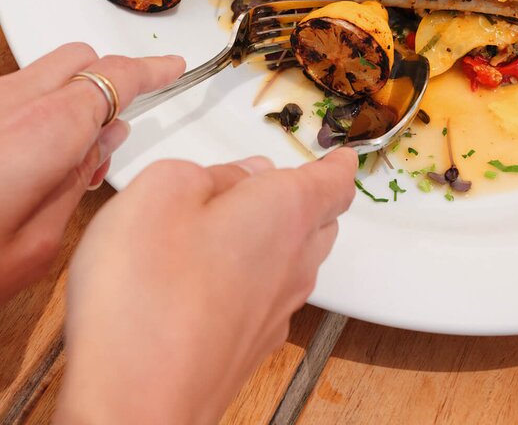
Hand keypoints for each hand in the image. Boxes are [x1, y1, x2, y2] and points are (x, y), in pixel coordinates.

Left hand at [0, 43, 184, 298]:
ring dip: (69, 93)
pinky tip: (29, 153)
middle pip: (78, 57)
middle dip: (109, 78)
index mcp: (42, 132)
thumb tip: (105, 138)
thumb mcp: (36, 245)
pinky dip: (35, 105)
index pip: (113, 77)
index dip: (151, 69)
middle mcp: (6, 104)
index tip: (171, 66)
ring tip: (71, 150)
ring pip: (42, 70)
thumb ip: (78, 179)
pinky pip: (10, 90)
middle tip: (119, 123)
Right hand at [56, 148, 356, 424]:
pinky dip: (259, 275)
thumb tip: (237, 175)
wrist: (135, 402)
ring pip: (299, 261)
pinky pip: (273, 296)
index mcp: (284, 211)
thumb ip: (208, 172)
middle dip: (310, 198)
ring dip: (283, 237)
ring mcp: (276, 310)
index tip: (342, 156)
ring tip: (246, 222)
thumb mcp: (163, 190)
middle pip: (322, 222)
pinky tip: (222, 276)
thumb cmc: (147, 294)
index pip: (334, 181)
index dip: (339, 164)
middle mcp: (293, 262)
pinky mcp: (251, 345)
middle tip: (284, 182)